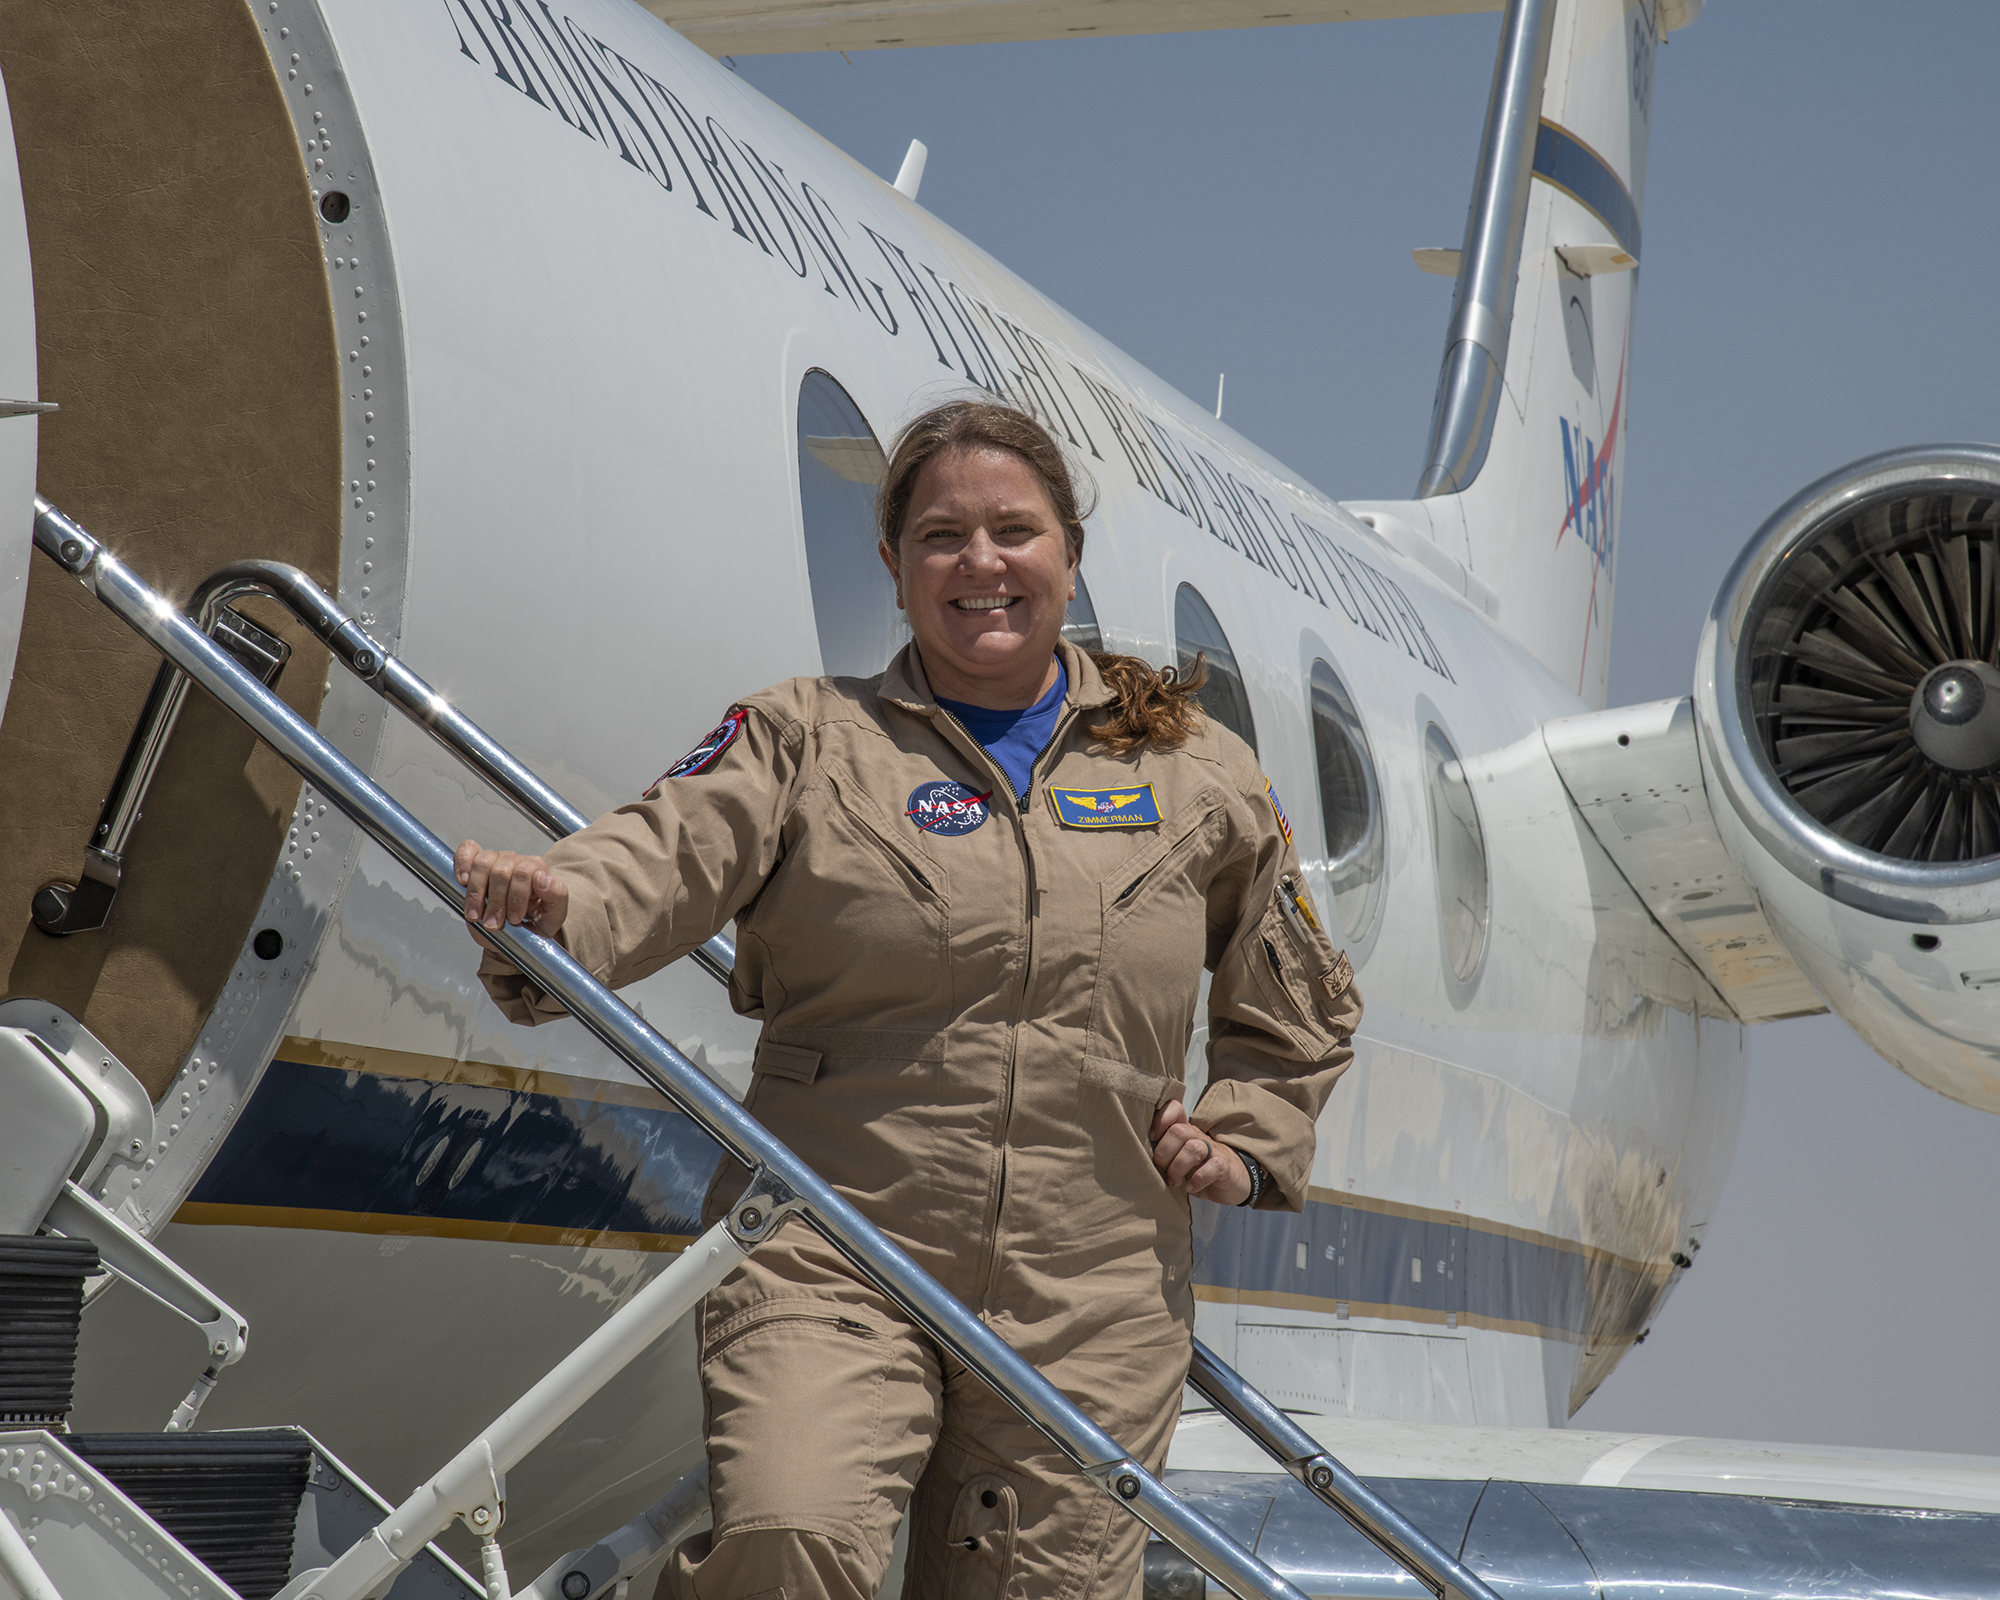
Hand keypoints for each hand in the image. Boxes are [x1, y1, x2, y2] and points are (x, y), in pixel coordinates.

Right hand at [454, 839, 568, 949]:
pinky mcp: (475, 864)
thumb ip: (556, 895)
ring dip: (477, 893)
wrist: (518, 934)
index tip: (514, 919)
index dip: (516, 897)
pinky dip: (462, 862)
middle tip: (494, 923)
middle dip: (496, 902)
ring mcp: (494, 860)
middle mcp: (515, 861)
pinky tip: (462, 880)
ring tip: (476, 915)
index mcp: (536, 868)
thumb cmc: (537, 921)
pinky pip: (467, 850)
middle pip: (501, 872)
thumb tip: (543, 878)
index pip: (524, 873)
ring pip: (482, 864)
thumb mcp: (554, 914)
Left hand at [1150, 1100, 1250, 1205]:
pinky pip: (1212, 1166)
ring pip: (1193, 1148)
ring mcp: (1214, 1150)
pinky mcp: (1225, 1166)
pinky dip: (1198, 1179)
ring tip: (1175, 1181)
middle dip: (1165, 1153)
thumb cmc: (1198, 1169)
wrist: (1232, 1180)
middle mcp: (1198, 1136)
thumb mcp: (1177, 1159)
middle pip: (1178, 1131)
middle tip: (1162, 1169)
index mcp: (1185, 1131)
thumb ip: (1162, 1152)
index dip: (1160, 1119)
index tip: (1151, 1138)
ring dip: (1178, 1167)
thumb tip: (1135, 1154)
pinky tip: (1190, 1187)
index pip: (1175, 1109)